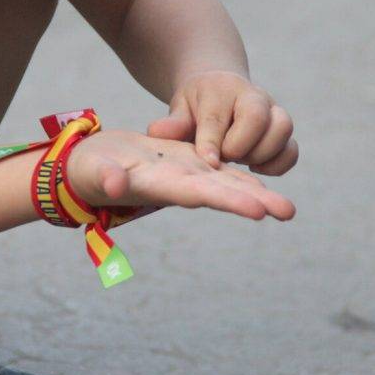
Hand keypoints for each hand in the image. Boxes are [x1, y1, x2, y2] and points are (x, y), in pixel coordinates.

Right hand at [67, 130, 294, 220]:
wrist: (87, 165)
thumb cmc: (85, 170)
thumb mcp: (92, 170)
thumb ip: (105, 177)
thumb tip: (116, 183)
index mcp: (159, 186)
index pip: (199, 193)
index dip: (228, 199)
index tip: (258, 210)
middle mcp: (177, 185)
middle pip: (222, 193)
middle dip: (255, 201)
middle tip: (289, 211)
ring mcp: (183, 175)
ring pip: (225, 183)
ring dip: (256, 193)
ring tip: (287, 208)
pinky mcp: (183, 163)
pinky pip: (218, 171)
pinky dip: (241, 177)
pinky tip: (263, 182)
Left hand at [147, 71, 298, 175]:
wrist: (222, 90)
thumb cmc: (196, 105)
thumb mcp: (180, 108)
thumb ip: (172, 123)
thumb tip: (156, 131)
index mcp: (222, 89)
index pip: (218, 116)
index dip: (212, 141)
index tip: (209, 162)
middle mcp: (253, 96)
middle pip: (258, 118)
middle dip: (239, 146)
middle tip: (224, 157)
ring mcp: (273, 111)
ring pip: (282, 130)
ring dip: (261, 155)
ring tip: (240, 161)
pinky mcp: (283, 131)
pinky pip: (291, 150)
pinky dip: (277, 164)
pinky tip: (255, 168)